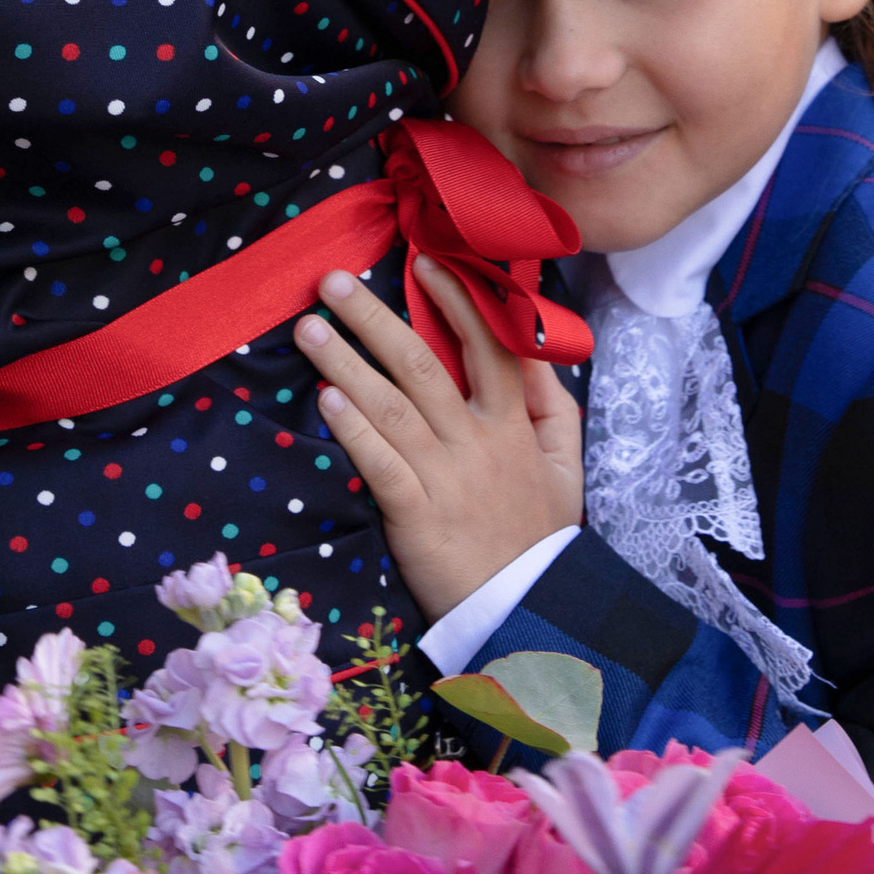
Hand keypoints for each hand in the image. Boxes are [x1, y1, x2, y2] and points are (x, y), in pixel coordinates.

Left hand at [299, 259, 583, 620]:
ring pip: (392, 407)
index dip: (457, 299)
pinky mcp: (415, 516)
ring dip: (346, 363)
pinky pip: (380, 464)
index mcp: (513, 425)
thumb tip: (533, 350)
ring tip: (309, 328)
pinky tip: (326, 400)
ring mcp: (446, 477)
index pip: (489, 345)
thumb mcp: (564, 467)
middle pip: (422, 364)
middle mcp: (478, 442)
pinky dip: (353, 430)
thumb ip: (552, 406)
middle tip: (332, 280)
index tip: (423, 262)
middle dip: (374, 318)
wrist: (527, 611)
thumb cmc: (537, 537)